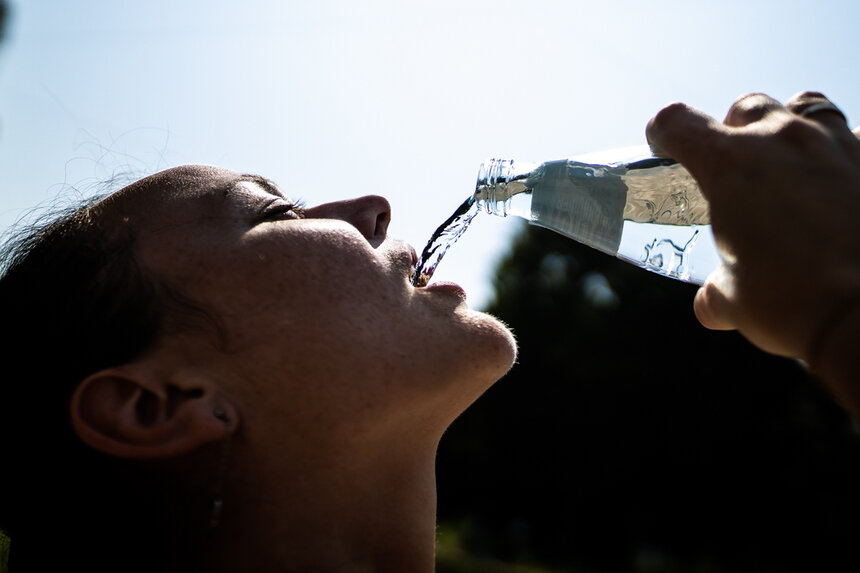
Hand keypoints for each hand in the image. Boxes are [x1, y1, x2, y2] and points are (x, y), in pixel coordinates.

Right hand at [646, 92, 859, 376]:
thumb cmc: (793, 303)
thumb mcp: (734, 302)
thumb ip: (716, 291)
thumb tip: (712, 303)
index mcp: (729, 165)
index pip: (679, 123)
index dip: (665, 132)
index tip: (665, 144)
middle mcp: (783, 139)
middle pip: (747, 107)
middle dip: (734, 129)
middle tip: (736, 166)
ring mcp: (839, 144)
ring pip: (807, 107)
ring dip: (792, 128)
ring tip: (792, 163)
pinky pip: (855, 140)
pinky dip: (841, 157)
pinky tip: (840, 189)